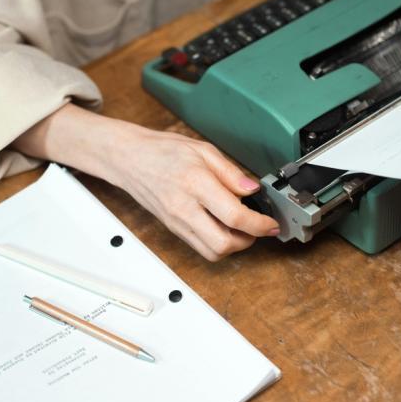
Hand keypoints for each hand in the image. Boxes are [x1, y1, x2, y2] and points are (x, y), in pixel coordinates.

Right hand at [12, 104, 278, 261]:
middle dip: (250, 241)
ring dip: (235, 247)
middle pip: (224, 244)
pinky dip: (218, 245)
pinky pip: (201, 248)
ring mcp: (177, 222)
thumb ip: (230, 171)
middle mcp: (185, 207)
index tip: (271, 223)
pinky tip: (226, 230)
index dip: (259, 224)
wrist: (129, 158)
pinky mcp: (174, 229)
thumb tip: (252, 189)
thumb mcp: (203, 149)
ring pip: (212, 252)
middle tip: (261, 228)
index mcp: (195, 183)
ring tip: (244, 229)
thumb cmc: (162, 150)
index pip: (234, 215)